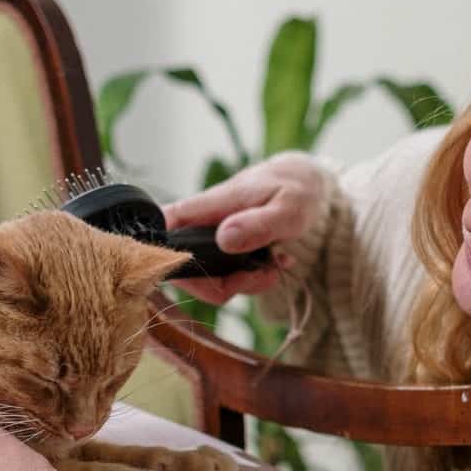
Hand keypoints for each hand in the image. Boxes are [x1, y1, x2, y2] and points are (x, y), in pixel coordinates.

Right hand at [161, 152, 325, 303]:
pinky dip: (252, 279)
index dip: (162, 255)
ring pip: (209, 279)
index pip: (165, 228)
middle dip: (219, 285)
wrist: (307, 184)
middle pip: (184, 268)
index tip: (199, 273)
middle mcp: (204, 225)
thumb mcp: (288, 207)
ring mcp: (214, 240)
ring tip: (274, 268)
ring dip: (243, 284)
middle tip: (257, 276)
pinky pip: (229, 278)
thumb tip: (224, 239)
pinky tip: (275, 264)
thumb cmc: (296, 188)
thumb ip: (258, 224)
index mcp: (208, 206)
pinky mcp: (227, 252)